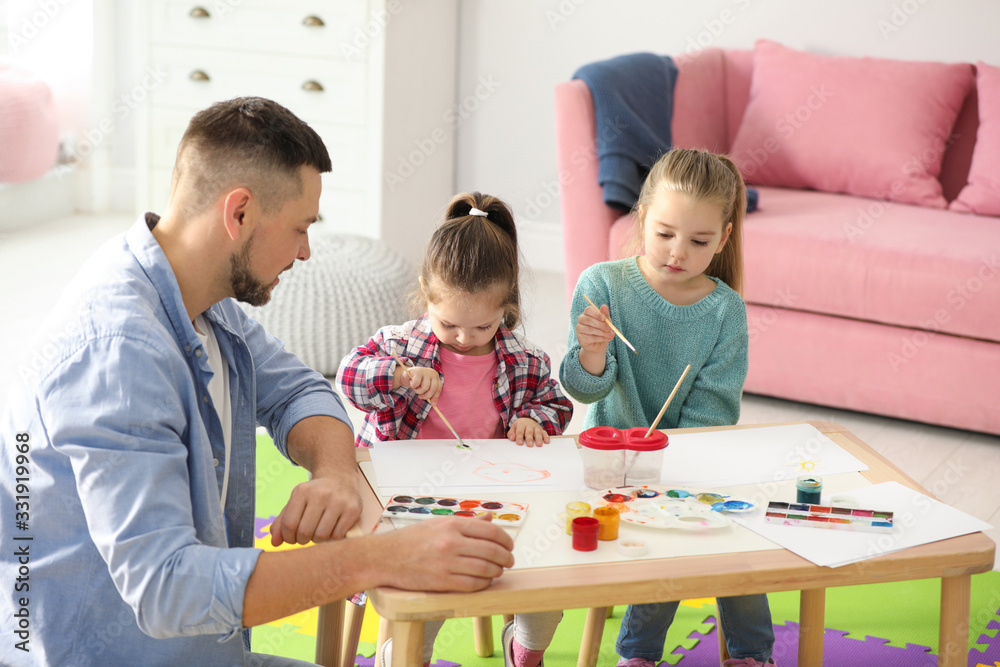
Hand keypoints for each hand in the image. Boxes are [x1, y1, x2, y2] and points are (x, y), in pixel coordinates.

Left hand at [270, 474, 363, 545]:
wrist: (339, 478)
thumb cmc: (314, 496)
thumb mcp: (295, 503)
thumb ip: (281, 522)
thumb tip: (274, 542)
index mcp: (302, 491)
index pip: (289, 524)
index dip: (288, 537)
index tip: (292, 537)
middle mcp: (320, 494)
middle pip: (304, 532)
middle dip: (302, 539)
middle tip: (306, 535)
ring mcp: (338, 501)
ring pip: (321, 536)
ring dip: (318, 539)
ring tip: (319, 531)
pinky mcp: (353, 509)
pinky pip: (338, 535)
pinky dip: (332, 537)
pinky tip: (332, 528)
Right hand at [375, 514, 513, 591]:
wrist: (385, 557)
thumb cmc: (411, 539)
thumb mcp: (438, 523)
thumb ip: (466, 522)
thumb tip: (489, 519)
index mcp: (452, 524)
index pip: (491, 531)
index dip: (506, 540)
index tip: (509, 545)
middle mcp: (451, 542)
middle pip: (492, 551)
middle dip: (506, 557)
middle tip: (509, 561)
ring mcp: (447, 563)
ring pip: (485, 569)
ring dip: (497, 571)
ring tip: (498, 571)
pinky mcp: (442, 582)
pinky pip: (473, 585)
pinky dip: (484, 584)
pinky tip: (485, 581)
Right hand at [396, 364, 442, 404]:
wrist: (406, 375)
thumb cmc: (416, 382)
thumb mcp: (424, 388)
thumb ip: (429, 393)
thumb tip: (434, 404)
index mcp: (435, 377)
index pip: (438, 388)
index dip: (435, 397)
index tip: (433, 404)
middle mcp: (432, 373)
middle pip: (433, 388)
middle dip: (426, 395)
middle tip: (420, 396)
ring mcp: (425, 371)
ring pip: (425, 387)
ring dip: (418, 390)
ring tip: (415, 387)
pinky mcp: (418, 371)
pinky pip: (416, 384)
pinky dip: (413, 386)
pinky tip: (411, 382)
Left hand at [507, 417, 549, 446]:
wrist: (528, 419)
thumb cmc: (520, 426)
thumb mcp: (514, 427)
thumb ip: (511, 433)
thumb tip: (512, 438)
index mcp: (521, 424)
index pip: (520, 431)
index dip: (519, 437)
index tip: (520, 443)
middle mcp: (529, 425)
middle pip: (529, 432)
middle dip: (529, 438)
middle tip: (530, 445)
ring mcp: (536, 428)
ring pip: (538, 432)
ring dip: (539, 438)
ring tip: (539, 445)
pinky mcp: (542, 430)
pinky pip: (545, 433)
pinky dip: (546, 437)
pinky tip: (547, 442)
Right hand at [575, 304, 613, 374]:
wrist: (599, 344)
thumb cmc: (602, 329)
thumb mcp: (606, 321)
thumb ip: (605, 314)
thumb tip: (604, 306)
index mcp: (587, 313)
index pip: (588, 310)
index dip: (596, 314)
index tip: (603, 318)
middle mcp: (581, 320)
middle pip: (588, 320)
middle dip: (601, 324)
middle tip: (609, 328)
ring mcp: (579, 329)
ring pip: (590, 329)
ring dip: (602, 332)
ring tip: (611, 335)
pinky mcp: (580, 339)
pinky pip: (591, 338)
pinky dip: (601, 338)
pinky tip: (607, 338)